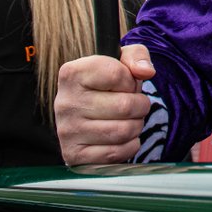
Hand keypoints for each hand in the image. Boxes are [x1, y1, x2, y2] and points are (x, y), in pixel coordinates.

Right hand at [55, 44, 154, 164]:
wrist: (88, 112)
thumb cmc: (109, 83)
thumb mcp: (122, 60)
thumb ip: (137, 56)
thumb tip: (146, 72)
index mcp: (72, 74)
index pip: (117, 75)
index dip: (131, 80)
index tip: (125, 83)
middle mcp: (64, 103)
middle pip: (125, 106)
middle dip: (140, 105)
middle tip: (134, 104)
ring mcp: (67, 131)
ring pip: (123, 131)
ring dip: (136, 125)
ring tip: (128, 119)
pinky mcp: (74, 155)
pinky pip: (117, 153)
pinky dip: (129, 145)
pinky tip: (121, 137)